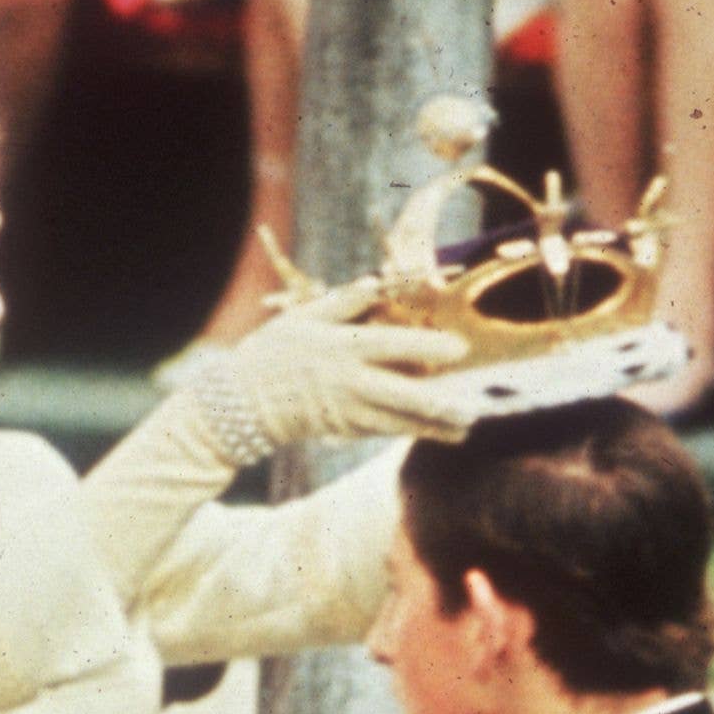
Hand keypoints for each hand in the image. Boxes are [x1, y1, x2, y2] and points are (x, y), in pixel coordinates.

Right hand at [193, 283, 471, 459]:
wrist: (241, 404)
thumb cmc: (274, 352)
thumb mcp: (304, 318)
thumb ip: (343, 302)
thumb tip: (376, 283)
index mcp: (343, 349)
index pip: (394, 347)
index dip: (429, 349)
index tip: (460, 349)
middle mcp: (351, 383)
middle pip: (405, 397)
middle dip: (441, 406)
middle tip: (472, 411)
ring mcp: (349, 412)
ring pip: (399, 422)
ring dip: (434, 426)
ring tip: (464, 427)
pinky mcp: (345, 430)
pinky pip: (385, 429)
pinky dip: (411, 429)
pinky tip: (437, 431)